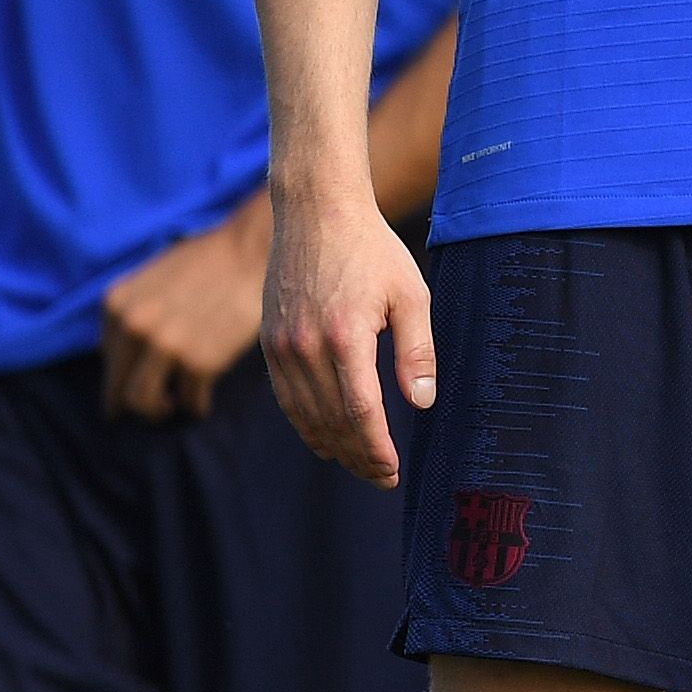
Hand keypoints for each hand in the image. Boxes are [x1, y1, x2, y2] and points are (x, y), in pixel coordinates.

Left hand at [101, 198, 273, 421]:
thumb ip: (136, 310)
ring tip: (174, 407)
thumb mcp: (155, 277)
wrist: (255, 249)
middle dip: (131, 404)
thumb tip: (131, 352)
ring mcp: (165, 346)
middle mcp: (133, 326)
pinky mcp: (200, 362)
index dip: (123, 374)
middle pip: (118, 388)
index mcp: (117, 304)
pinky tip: (203, 402)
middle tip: (150, 409)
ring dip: (158, 411)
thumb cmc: (212, 259)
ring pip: (144, 403)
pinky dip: (196, 406)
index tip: (131, 386)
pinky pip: (190, 401)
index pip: (108, 358)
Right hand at [264, 197, 433, 486]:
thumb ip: (417, 351)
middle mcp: (305, 347)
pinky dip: (305, 424)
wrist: (315, 213)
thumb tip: (422, 402)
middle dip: (358, 457)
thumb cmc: (373, 250)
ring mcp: (281, 347)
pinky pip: (286, 398)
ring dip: (332, 447)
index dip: (377, 449)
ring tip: (360, 464)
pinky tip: (326, 438)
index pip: (360, 412)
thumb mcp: (411, 294)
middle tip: (382, 477)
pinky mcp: (269, 342)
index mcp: (344, 336)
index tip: (394, 471)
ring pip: (304, 416)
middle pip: (331, 422)